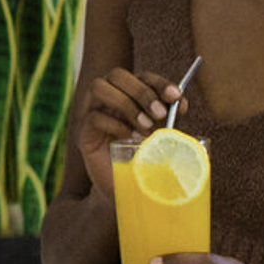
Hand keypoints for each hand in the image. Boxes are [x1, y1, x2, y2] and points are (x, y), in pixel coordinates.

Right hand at [74, 67, 186, 192]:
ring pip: (99, 87)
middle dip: (141, 92)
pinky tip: (131, 139)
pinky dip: (115, 125)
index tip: (175, 96)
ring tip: (145, 127)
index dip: (159, 82)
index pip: (142, 75)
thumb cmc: (148, 158)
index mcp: (130, 94)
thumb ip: (171, 118)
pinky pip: (93, 117)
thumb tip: (180, 103)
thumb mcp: (164, 136)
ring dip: (126, 104)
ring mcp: (92, 112)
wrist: (129, 188)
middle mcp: (108, 97)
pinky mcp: (83, 132)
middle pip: (118, 75)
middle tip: (160, 114)